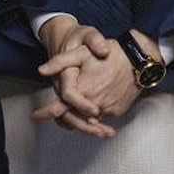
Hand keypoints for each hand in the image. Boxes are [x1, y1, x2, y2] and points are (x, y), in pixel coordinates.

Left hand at [36, 28, 162, 131]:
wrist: (138, 60)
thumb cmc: (111, 54)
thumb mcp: (81, 52)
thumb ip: (60, 62)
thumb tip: (42, 70)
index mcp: (82, 92)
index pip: (58, 109)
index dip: (45, 113)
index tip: (35, 116)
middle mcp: (94, 105)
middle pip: (74, 120)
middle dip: (64, 119)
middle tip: (56, 115)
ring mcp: (107, 109)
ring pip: (89, 120)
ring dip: (81, 119)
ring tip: (76, 113)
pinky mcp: (118, 111)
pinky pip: (104, 117)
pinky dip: (98, 114)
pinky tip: (95, 108)